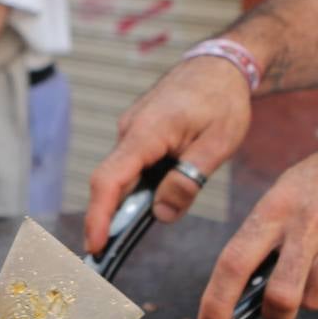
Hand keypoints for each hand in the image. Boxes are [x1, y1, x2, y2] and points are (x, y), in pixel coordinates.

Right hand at [83, 57, 253, 252]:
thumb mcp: (219, 144)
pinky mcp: (139, 132)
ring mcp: (132, 130)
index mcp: (148, 131)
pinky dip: (140, 185)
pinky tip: (159, 194)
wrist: (220, 64)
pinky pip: (133, 165)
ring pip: (124, 174)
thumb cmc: (223, 99)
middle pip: (111, 181)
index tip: (95, 245)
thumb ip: (189, 179)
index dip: (99, 215)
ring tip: (147, 222)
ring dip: (132, 200)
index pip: (110, 179)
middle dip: (109, 218)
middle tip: (111, 253)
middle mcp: (131, 130)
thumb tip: (162, 213)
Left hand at [194, 127, 317, 318]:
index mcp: (275, 208)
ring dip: (310, 296)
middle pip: (281, 295)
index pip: (235, 261)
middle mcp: (307, 225)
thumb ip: (265, 236)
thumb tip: (244, 291)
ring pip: (314, 301)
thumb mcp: (284, 193)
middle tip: (274, 314)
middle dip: (275, 316)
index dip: (217, 300)